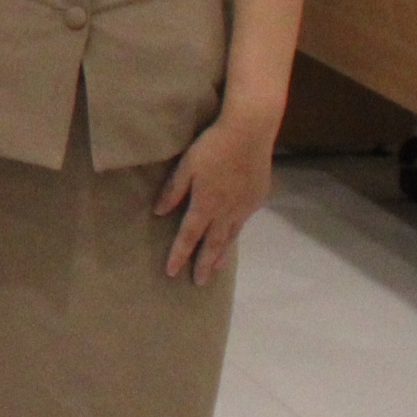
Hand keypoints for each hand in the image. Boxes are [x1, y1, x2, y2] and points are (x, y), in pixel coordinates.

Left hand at [155, 113, 275, 282]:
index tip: (172, 272)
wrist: (250, 133)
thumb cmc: (212, 146)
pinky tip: (231, 236)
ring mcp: (245, 206)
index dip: (180, 255)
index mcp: (206, 204)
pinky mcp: (257, 198)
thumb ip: (173, 190)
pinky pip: (243, 221)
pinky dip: (235, 233)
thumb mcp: (186, 165)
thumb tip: (158, 213)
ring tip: (216, 268)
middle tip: (199, 283)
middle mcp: (226, 211)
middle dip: (204, 265)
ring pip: (231, 236)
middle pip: (213, 244)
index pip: (189, 236)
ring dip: (222, 254)